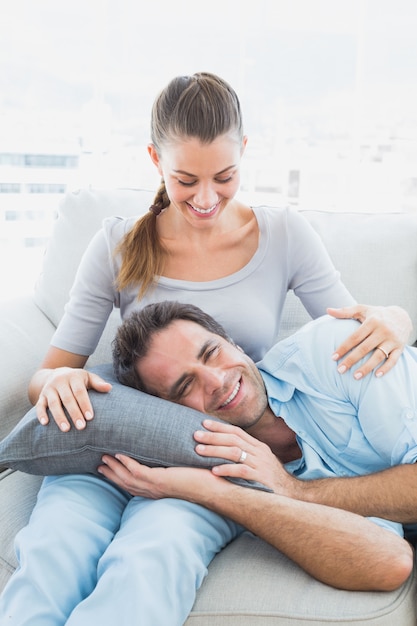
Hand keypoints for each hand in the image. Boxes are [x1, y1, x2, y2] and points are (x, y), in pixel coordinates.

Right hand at [36, 367, 111, 430]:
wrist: (57, 373)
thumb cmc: (77, 379)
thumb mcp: (88, 377)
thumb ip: (98, 383)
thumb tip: (109, 388)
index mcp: (73, 377)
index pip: (79, 391)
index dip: (85, 404)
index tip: (90, 417)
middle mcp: (60, 381)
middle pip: (67, 399)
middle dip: (74, 413)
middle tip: (81, 427)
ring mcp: (49, 389)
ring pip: (54, 403)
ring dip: (59, 417)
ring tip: (66, 429)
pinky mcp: (41, 396)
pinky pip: (39, 405)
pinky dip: (41, 414)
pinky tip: (45, 423)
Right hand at [98, 454, 216, 499]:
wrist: (213, 489)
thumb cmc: (202, 481)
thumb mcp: (181, 473)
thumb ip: (172, 467)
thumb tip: (169, 452)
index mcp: (156, 490)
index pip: (132, 485)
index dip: (119, 478)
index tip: (108, 470)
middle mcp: (153, 491)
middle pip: (125, 483)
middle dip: (111, 474)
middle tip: (99, 464)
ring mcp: (155, 486)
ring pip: (127, 477)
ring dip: (115, 467)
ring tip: (104, 456)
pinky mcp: (160, 480)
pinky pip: (138, 470)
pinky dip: (127, 462)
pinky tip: (120, 454)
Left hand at [193, 419, 300, 495]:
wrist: (293, 495)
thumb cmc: (272, 479)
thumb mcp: (261, 462)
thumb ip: (246, 454)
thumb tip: (225, 448)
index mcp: (259, 447)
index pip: (237, 431)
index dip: (220, 427)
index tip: (204, 423)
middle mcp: (259, 452)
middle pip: (233, 439)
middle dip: (213, 436)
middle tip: (195, 435)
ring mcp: (260, 464)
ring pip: (234, 452)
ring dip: (215, 450)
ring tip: (198, 450)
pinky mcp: (261, 478)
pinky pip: (241, 471)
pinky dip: (226, 469)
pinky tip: (213, 471)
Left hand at [327, 304, 411, 378]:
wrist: (402, 316)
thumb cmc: (377, 314)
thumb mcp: (362, 309)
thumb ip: (345, 311)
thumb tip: (328, 310)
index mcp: (372, 322)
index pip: (355, 337)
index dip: (344, 347)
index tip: (333, 357)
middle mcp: (383, 331)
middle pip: (365, 348)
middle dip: (351, 360)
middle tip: (340, 370)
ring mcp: (392, 340)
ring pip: (379, 356)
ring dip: (367, 367)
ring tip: (355, 377)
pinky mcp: (400, 347)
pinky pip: (393, 360)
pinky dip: (386, 368)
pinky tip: (377, 376)